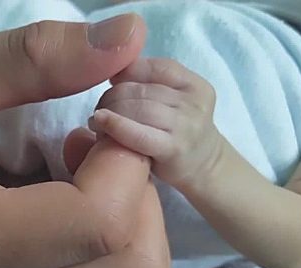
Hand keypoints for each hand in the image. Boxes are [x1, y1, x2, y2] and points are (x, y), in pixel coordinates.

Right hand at [0, 16, 172, 267]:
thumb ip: (34, 57)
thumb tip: (131, 34)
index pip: (101, 222)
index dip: (128, 156)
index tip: (100, 112)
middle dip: (139, 194)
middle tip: (94, 145)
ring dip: (139, 230)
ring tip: (90, 181)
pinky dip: (122, 259)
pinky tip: (82, 213)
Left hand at [92, 58, 225, 189]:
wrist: (204, 167)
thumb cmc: (178, 132)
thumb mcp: (174, 102)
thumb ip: (150, 84)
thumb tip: (113, 73)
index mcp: (193, 84)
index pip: (153, 67)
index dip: (126, 73)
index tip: (111, 84)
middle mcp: (193, 102)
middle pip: (140, 90)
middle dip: (111, 97)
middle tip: (99, 108)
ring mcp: (185, 125)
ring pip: (136, 108)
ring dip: (109, 112)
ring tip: (96, 122)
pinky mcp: (173, 148)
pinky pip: (138, 133)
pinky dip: (115, 125)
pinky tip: (99, 124)